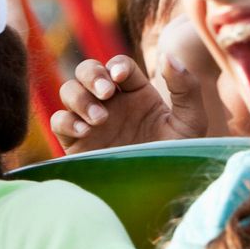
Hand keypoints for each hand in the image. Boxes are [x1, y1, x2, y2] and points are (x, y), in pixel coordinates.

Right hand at [52, 44, 210, 152]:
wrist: (160, 192)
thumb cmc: (179, 157)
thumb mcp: (190, 122)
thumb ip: (185, 88)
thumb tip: (168, 55)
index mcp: (138, 94)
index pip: (120, 65)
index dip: (117, 66)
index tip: (121, 78)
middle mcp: (112, 104)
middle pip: (88, 70)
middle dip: (92, 74)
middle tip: (106, 92)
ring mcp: (92, 121)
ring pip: (69, 91)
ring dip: (80, 97)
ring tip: (100, 119)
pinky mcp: (76, 143)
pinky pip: (59, 121)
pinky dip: (66, 121)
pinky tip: (86, 131)